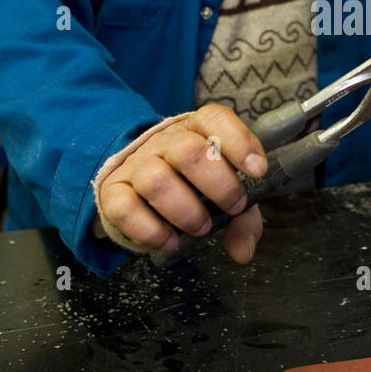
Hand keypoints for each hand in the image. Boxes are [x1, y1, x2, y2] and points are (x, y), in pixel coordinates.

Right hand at [97, 103, 265, 261]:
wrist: (136, 183)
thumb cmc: (191, 185)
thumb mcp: (224, 191)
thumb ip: (242, 218)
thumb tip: (243, 252)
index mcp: (197, 130)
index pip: (215, 119)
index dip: (239, 142)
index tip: (258, 170)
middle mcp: (165, 141)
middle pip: (189, 151)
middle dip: (219, 185)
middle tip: (232, 207)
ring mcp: (136, 164)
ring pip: (156, 180)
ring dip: (186, 211)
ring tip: (201, 228)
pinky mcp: (113, 191)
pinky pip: (125, 208)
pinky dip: (150, 230)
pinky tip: (168, 240)